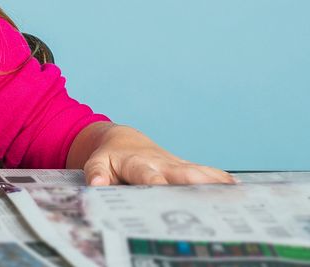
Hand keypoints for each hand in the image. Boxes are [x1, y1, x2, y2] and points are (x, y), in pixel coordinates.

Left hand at [71, 123, 236, 185]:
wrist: (123, 141)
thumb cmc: (109, 158)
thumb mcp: (96, 164)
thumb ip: (96, 175)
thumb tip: (96, 186)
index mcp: (137, 164)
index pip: (147, 175)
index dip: (156, 181)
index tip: (162, 187)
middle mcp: (161, 163)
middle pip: (181, 172)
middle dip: (195, 181)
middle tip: (212, 191)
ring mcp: (176, 165)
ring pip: (198, 171)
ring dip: (215, 181)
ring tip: (237, 193)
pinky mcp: (186, 168)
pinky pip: (207, 173)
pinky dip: (222, 181)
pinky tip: (240, 192)